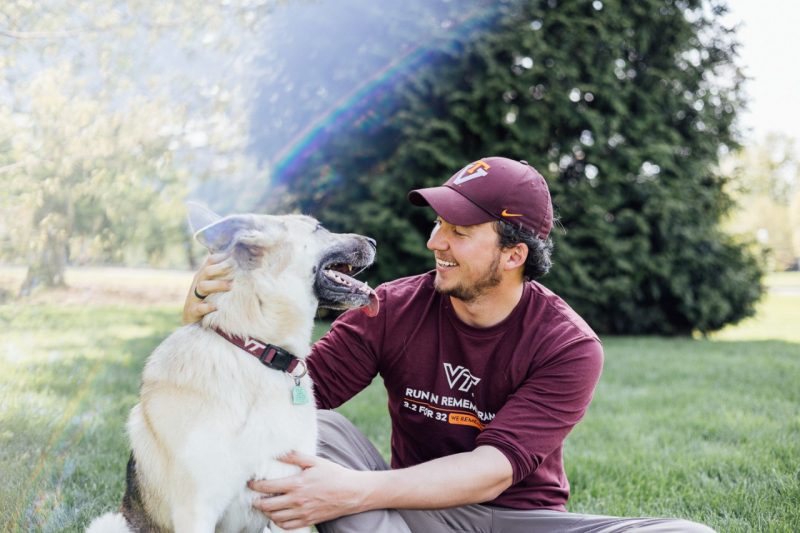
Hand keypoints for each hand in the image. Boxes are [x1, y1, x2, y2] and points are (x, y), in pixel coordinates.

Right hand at [181, 253, 234, 324]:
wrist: (191, 321)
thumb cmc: (207, 300)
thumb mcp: (214, 286)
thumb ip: (224, 275)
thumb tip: (242, 263)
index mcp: (203, 276)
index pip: (210, 261)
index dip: (222, 256)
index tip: (236, 256)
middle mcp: (197, 284)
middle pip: (207, 271)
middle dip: (221, 268)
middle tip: (236, 268)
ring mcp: (194, 297)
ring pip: (203, 286)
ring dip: (218, 285)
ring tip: (231, 286)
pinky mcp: (192, 311)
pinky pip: (199, 308)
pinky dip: (207, 307)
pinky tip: (216, 306)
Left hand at [249, 452, 369, 529]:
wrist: (352, 492)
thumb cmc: (334, 475)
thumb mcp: (315, 461)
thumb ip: (295, 457)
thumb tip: (279, 453)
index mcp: (297, 484)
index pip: (268, 487)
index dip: (255, 486)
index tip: (250, 483)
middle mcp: (297, 501)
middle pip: (267, 506)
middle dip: (256, 501)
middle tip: (253, 497)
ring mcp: (302, 513)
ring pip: (275, 517)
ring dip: (266, 512)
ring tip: (264, 505)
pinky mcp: (308, 521)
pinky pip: (286, 526)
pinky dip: (278, 522)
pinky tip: (277, 515)